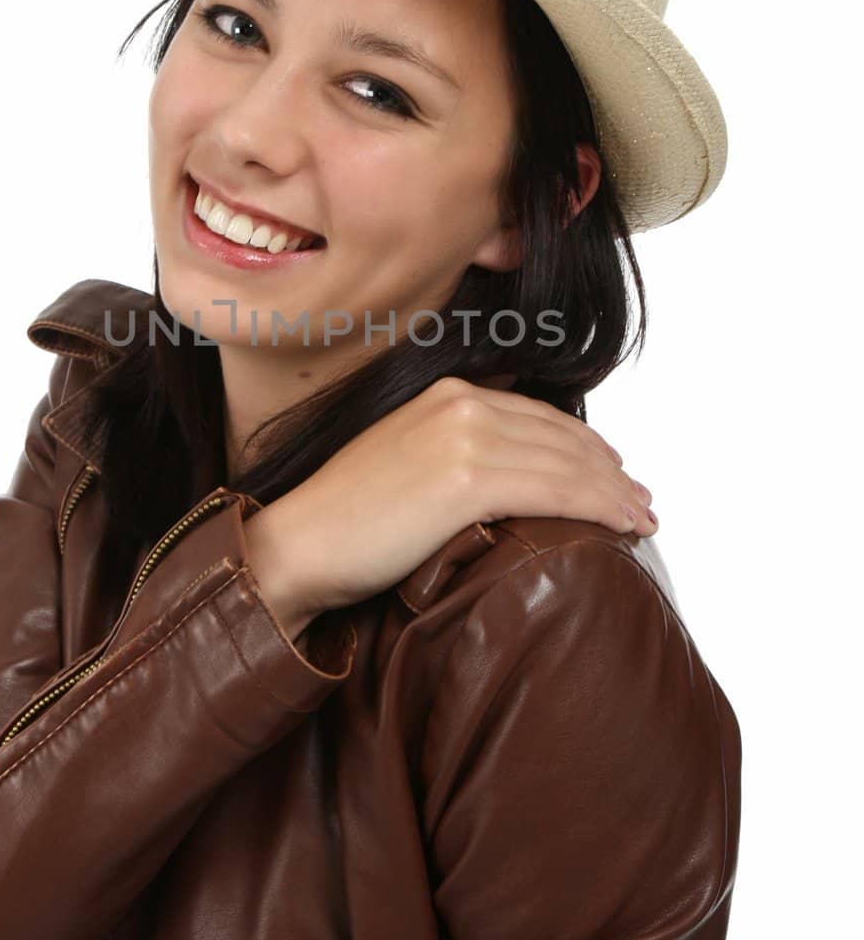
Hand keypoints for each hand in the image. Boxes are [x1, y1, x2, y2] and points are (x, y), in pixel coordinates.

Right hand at [242, 377, 655, 628]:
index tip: (614, 475)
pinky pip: (555, 491)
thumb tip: (503, 475)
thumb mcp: (404, 460)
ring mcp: (464, 438)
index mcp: (446, 395)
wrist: (299, 544)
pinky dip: (599, 507)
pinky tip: (622, 526)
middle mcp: (461, 405)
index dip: (585, 446)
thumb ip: (452, 452)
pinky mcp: (467, 480)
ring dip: (614, 493)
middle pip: (561, 438)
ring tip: (641, 519)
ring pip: (567, 464)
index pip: (538, 416)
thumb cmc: (346, 520)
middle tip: (641, 501)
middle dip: (608, 471)